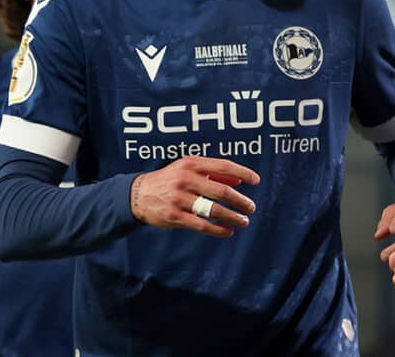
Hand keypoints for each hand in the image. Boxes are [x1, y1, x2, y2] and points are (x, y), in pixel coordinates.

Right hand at [130, 156, 259, 236]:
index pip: (223, 166)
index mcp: (192, 164)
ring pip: (213, 210)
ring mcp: (179, 198)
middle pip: (221, 191)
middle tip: (251, 207)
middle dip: (240, 201)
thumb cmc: (170, 180)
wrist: (137, 194)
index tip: (256, 181)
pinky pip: (201, 225)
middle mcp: (185, 179)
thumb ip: (214, 174)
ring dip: (232, 217)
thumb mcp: (188, 169)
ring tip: (244, 221)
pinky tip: (228, 230)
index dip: (243, 172)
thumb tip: (239, 180)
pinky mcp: (174, 216)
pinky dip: (218, 229)